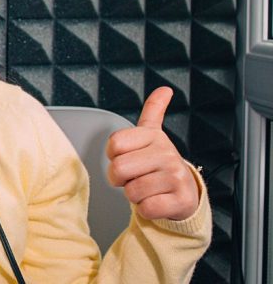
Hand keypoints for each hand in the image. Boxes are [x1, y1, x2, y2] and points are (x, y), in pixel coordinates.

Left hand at [106, 88, 200, 220]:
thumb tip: (164, 90)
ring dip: (134, 195)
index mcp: (154, 136)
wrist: (185, 193)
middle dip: (120, 179)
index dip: (114, 156)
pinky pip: (146, 208)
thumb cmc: (159, 165)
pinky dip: (146, 210)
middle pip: (118, 169)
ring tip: (149, 189)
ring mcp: (176, 177)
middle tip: (135, 178)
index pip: (114, 144)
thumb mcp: (154, 136)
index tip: (127, 158)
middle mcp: (167, 154)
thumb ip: (154, 111)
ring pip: (132, 191)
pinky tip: (157, 201)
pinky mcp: (180, 200)